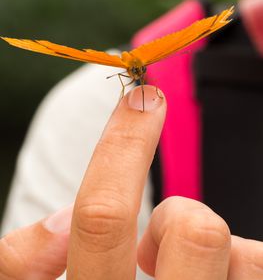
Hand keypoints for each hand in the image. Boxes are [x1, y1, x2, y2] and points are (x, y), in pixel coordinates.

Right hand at [0, 86, 261, 278]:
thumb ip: (17, 268)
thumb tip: (57, 225)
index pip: (103, 217)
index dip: (123, 144)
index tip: (142, 98)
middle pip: (193, 229)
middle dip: (177, 209)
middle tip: (156, 215)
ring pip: (234, 247)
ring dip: (207, 244)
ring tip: (188, 274)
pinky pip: (258, 265)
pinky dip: (243, 263)